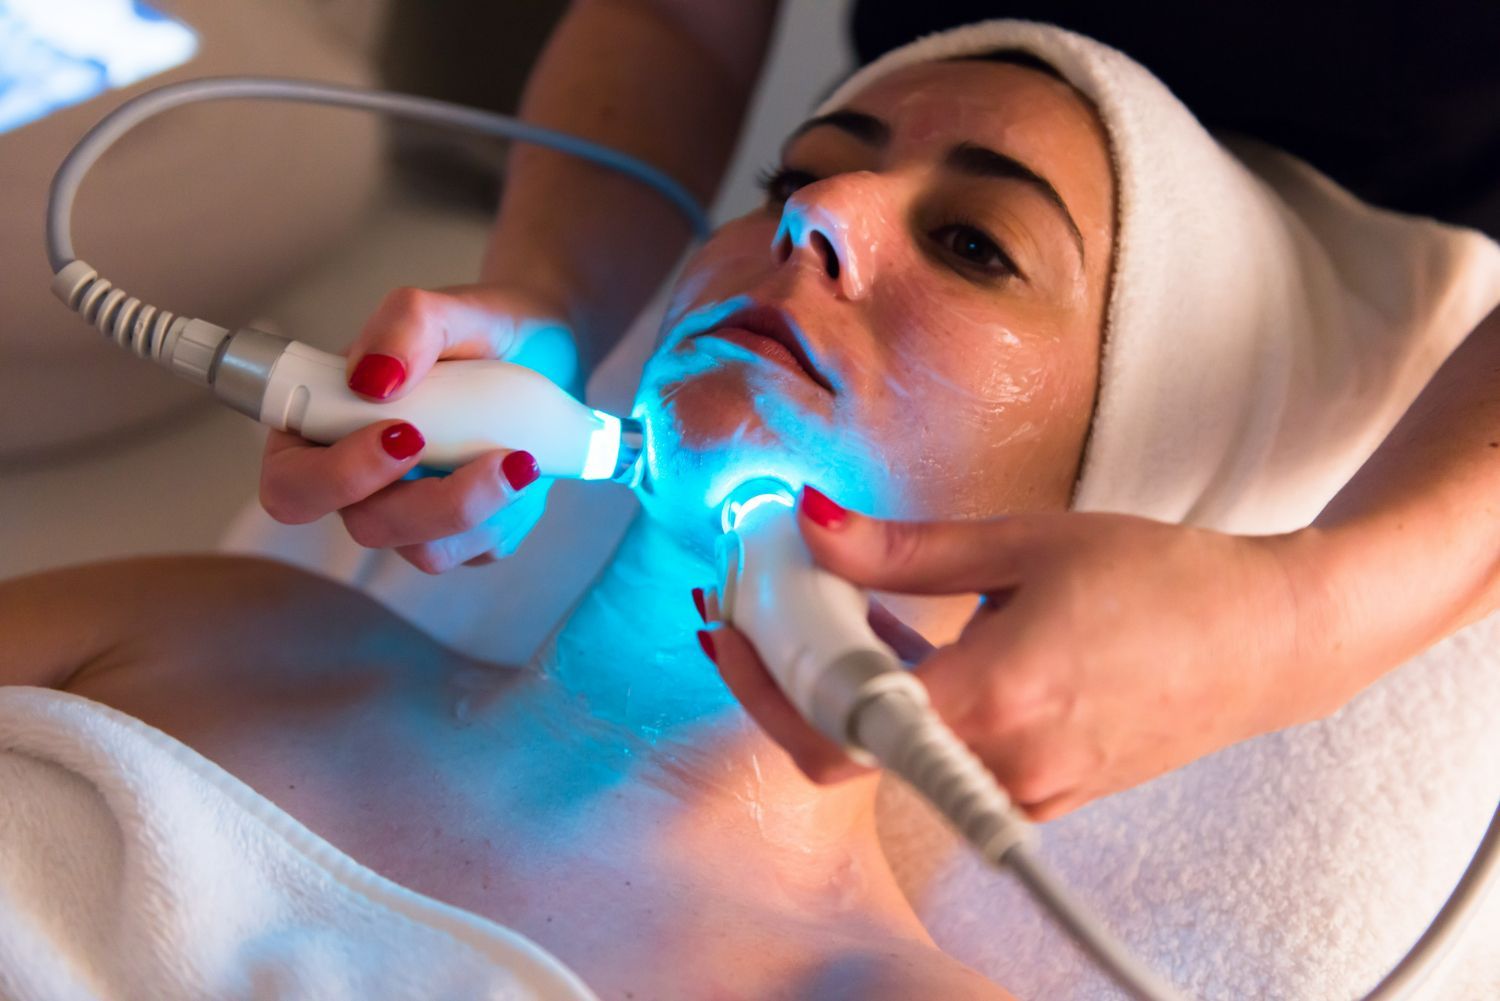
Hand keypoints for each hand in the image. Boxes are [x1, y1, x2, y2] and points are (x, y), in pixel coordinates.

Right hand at [259, 283, 576, 572]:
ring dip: (480, 507)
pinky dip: (507, 515)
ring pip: (425, 551)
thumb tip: (372, 378)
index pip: (291, 481)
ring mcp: (411, 514)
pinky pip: (475, 551)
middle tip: (491, 458)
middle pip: (364, 527)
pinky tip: (527, 469)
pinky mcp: (462, 535)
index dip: (336, 475)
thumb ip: (405, 324)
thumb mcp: (447, 309)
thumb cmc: (480, 329)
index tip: (405, 432)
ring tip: (523, 455)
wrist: (545, 350)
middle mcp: (359, 481)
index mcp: (323, 426)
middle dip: (429, 504)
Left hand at [704, 489, 1345, 820]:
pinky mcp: (1041, 789)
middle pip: (850, 742)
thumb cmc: (1169, 583)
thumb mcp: (1027, 544)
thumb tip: (815, 525)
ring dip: (848, 682)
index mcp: (996, 695)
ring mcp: (1024, 788)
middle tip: (767, 602)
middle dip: (792, 674)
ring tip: (836, 601)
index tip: (730, 624)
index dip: (765, 681)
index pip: (836, 726)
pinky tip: (903, 637)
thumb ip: (907, 550)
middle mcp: (1003, 762)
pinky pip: (942, 757)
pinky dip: (905, 702)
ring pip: (894, 750)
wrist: (1272, 640)